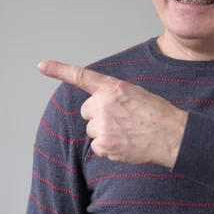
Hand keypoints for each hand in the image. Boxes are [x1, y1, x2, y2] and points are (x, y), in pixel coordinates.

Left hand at [38, 60, 187, 167]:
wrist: (172, 135)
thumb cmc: (158, 114)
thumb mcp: (135, 93)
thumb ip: (113, 96)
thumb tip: (99, 108)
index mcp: (113, 88)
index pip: (82, 77)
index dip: (59, 70)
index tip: (41, 65)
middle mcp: (104, 105)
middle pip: (87, 110)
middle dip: (98, 115)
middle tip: (121, 119)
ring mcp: (103, 126)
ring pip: (92, 129)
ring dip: (104, 131)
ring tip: (127, 131)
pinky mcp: (105, 145)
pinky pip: (96, 147)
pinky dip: (108, 147)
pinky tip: (125, 143)